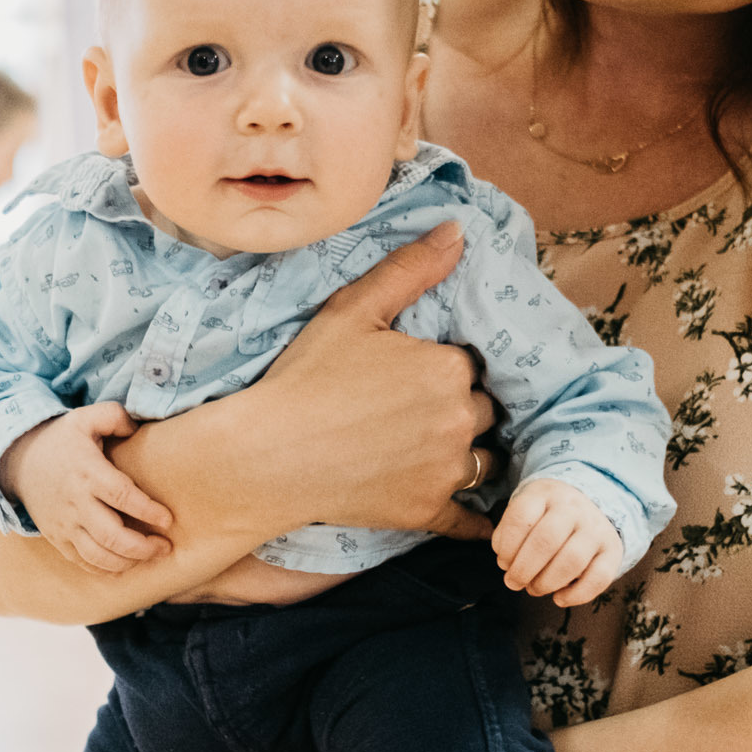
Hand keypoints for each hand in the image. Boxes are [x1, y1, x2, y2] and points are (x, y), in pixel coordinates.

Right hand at [2, 403, 176, 573]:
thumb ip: (115, 417)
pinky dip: (106, 570)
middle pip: (111, 535)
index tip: (167, 519)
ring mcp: (64, 524)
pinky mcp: (57, 537)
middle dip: (142, 547)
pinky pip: (82, 562)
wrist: (18, 461)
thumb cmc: (61, 439)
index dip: (147, 511)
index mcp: (87, 471)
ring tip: (150, 557)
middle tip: (165, 547)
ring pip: (98, 555)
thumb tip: (138, 429)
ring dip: (128, 562)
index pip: (121, 496)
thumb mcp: (85, 417)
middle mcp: (75, 502)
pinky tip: (126, 565)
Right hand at [249, 224, 498, 538]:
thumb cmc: (306, 378)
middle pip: (483, 409)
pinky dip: (479, 519)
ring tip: (430, 449)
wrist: (267, 455)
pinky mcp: (429, 511)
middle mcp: (459, 419)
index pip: (471, 364)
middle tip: (415, 410)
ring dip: (468, 453)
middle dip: (460, 407)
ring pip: (483, 458)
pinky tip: (482, 521)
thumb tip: (458, 230)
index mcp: (448, 367)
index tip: (413, 374)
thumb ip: (410, 269)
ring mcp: (447, 470)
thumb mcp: (352, 311)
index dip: (446, 367)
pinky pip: (471, 518)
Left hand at [495, 478, 628, 606]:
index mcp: (545, 493)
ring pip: (572, 561)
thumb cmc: (545, 516)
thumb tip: (507, 563)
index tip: (504, 562)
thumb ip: (508, 534)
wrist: (589, 505)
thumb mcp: (525, 512)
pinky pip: (599, 578)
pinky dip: (576, 595)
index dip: (507, 547)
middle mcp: (573, 507)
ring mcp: (596, 528)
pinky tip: (559, 598)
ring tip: (534, 588)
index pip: (521, 518)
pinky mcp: (613, 549)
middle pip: (546, 540)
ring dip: (547, 583)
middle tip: (513, 582)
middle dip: (523, 569)